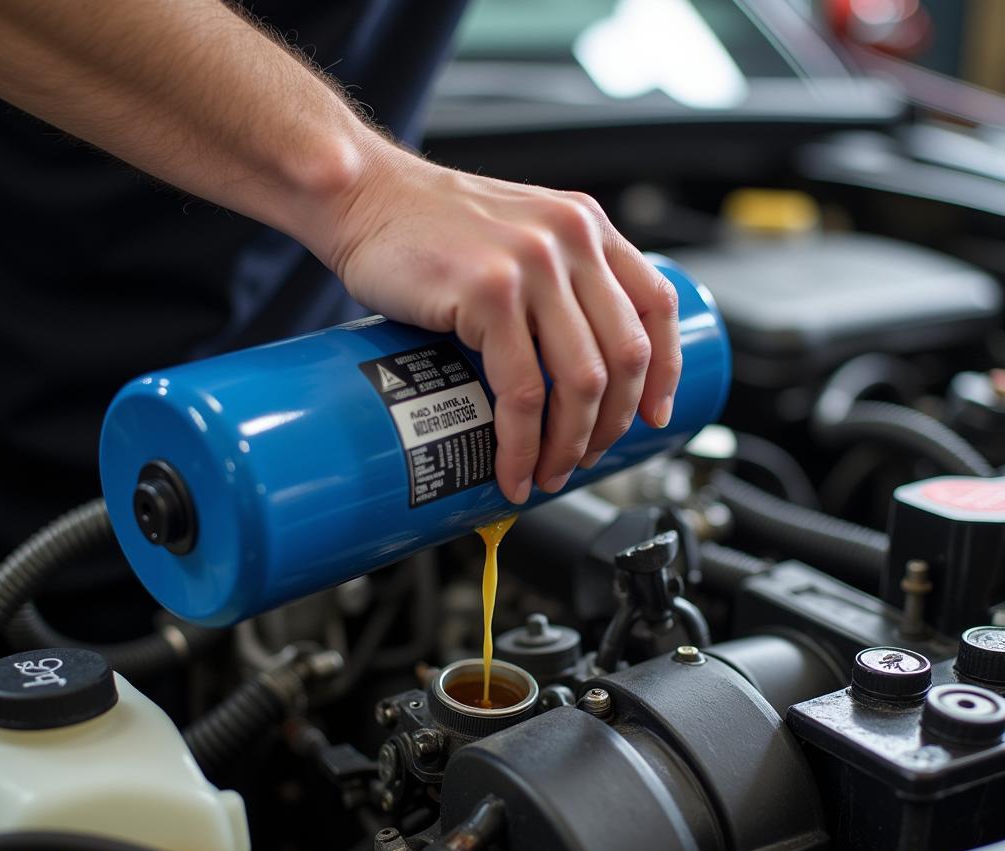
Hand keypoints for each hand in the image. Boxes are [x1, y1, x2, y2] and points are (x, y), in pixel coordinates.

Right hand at [315, 142, 680, 504]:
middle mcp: (570, 240)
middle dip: (610, 426)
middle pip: (625, 358)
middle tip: (585, 459)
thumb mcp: (517, 232)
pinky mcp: (488, 294)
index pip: (656, 305)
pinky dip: (523, 445)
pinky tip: (514, 469)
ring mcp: (531, 266)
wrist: (363, 196)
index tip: (655, 416)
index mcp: (586, 227)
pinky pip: (524, 392)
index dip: (666, 372)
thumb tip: (577, 364)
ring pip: (581, 383)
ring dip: (569, 447)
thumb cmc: (430, 226)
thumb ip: (556, 277)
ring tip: (549, 475)